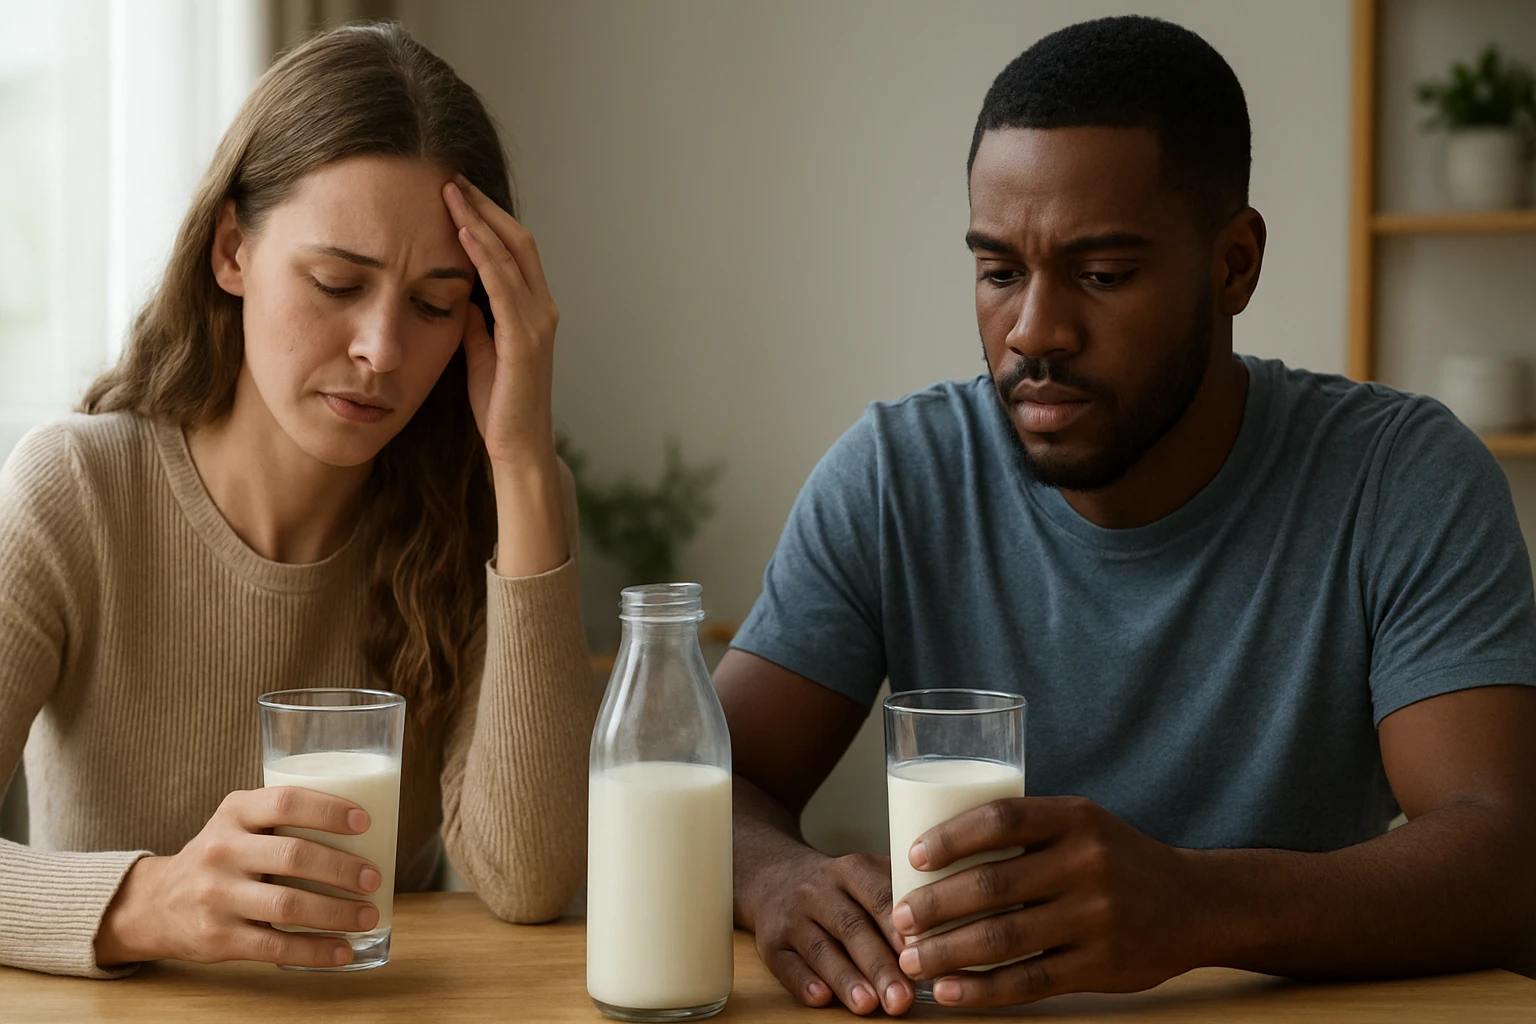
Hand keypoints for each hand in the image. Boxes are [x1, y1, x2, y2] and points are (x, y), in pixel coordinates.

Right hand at [94, 788, 383, 968]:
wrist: (154, 903)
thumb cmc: (221, 856)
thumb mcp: (239, 823)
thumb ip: (283, 819)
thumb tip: (364, 833)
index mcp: (235, 812)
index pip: (287, 802)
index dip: (329, 810)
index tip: (365, 823)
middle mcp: (222, 850)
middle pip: (294, 856)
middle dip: (343, 869)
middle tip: (374, 878)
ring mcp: (217, 895)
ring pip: (288, 905)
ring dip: (337, 912)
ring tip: (368, 915)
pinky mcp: (217, 937)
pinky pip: (275, 946)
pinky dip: (315, 950)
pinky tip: (342, 950)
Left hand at [442, 175, 557, 469]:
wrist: (517, 447)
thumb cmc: (499, 407)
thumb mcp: (482, 354)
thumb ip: (477, 323)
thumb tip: (461, 297)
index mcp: (533, 312)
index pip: (514, 251)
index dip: (488, 219)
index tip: (457, 194)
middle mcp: (542, 310)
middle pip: (518, 241)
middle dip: (484, 207)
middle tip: (451, 178)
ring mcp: (538, 322)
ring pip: (513, 255)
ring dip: (480, 220)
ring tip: (451, 192)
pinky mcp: (525, 338)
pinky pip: (503, 285)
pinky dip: (484, 254)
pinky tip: (462, 232)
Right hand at [745, 846, 914, 1015]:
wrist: (774, 876)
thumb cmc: (839, 887)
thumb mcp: (866, 873)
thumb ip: (903, 893)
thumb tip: (954, 927)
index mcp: (852, 870)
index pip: (880, 895)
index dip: (900, 928)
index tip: (922, 955)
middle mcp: (819, 890)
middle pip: (852, 928)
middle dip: (879, 966)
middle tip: (903, 998)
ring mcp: (792, 917)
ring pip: (820, 949)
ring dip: (846, 979)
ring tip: (869, 1005)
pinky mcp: (770, 943)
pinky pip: (786, 965)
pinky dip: (803, 982)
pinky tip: (821, 998)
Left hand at [891, 796, 1200, 1007]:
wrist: (1196, 904)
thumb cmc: (1116, 859)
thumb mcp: (1082, 825)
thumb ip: (1026, 832)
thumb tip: (935, 852)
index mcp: (1075, 819)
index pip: (1000, 818)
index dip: (950, 838)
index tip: (911, 857)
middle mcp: (1087, 864)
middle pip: (993, 885)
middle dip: (934, 906)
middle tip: (898, 919)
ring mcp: (1096, 918)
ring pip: (1005, 938)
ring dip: (948, 952)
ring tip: (911, 959)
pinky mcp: (1101, 966)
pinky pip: (1030, 981)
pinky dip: (983, 989)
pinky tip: (951, 992)